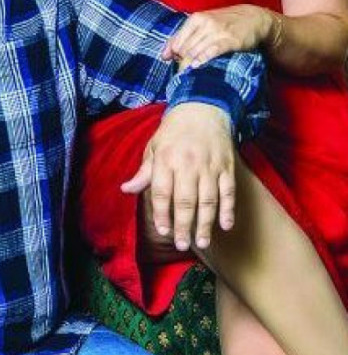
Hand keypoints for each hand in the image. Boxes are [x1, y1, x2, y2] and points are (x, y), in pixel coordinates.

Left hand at [121, 102, 235, 251]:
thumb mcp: (153, 147)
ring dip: (206, 223)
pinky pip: (229, 191)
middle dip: (183, 225)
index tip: (163, 231)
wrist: (203, 110)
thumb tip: (126, 190)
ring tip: (202, 242)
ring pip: (208, 199)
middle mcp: (188, 163)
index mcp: (166, 159)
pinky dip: (228, 209)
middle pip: (185, 200)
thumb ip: (144, 172)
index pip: (161, 191)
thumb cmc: (173, 133)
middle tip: (181, 244)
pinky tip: (225, 226)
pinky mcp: (228, 166)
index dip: (161, 213)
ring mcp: (210, 166)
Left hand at [162, 5, 274, 68]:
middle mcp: (205, 23)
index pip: (177, 41)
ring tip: (190, 70)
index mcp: (196, 19)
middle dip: (182, 59)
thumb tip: (164, 56)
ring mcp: (218, 31)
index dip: (174, 53)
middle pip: (185, 47)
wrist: (253, 18)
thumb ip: (182, 37)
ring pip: (196, 50)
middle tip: (184, 67)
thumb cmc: (223, 22)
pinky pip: (212, 51)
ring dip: (190, 62)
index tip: (177, 60)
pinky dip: (203, 59)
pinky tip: (197, 65)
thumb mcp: (202, 24)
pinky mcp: (230, 40)